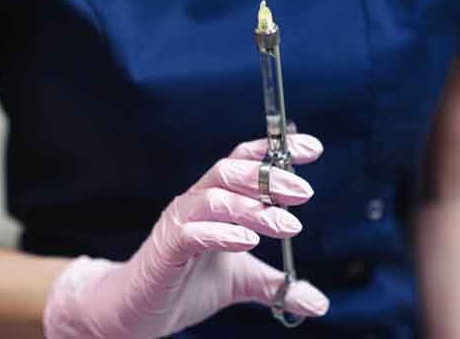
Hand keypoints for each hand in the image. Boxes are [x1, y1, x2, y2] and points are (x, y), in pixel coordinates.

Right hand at [43, 134, 327, 338]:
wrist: (139, 312)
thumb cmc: (187, 285)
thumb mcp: (242, 282)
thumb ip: (278, 285)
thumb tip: (320, 303)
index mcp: (214, 201)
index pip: (245, 163)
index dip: (276, 151)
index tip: (313, 148)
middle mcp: (196, 203)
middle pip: (231, 171)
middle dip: (270, 176)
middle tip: (305, 192)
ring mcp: (178, 223)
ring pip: (214, 197)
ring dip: (254, 207)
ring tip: (288, 225)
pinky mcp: (166, 250)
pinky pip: (191, 232)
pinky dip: (221, 232)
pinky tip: (247, 241)